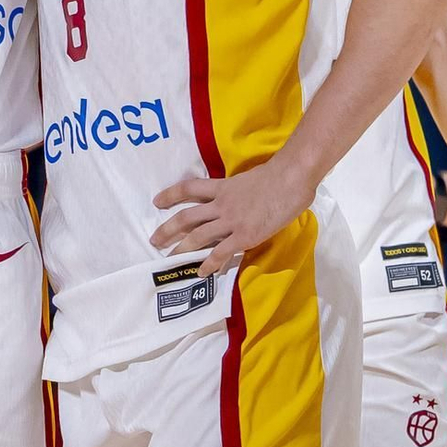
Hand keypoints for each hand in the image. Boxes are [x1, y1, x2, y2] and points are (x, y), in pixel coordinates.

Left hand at [150, 154, 314, 276]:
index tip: (157, 202)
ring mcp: (231, 221)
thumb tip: (248, 197)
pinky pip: (221, 252)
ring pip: (198, 236)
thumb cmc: (280, 174)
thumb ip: (243, 190)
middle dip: (168, 230)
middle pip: (186, 217)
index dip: (171, 194)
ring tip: (170, 260)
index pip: (190, 188)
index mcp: (223, 187)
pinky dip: (210, 264)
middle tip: (155, 241)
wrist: (291, 178)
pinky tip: (201, 272)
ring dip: (182, 249)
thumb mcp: (252, 178)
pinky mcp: (244, 236)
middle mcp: (221, 204)